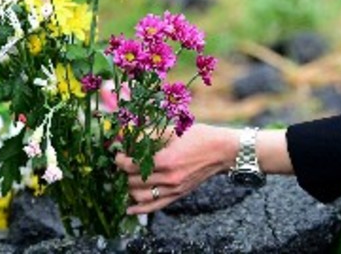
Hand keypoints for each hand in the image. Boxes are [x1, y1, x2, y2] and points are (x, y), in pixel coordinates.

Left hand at [117, 124, 237, 214]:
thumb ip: (150, 134)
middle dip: (124, 173)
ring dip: (129, 189)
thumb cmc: (200, 136)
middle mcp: (169, 178)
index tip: (118, 155)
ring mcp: (174, 189)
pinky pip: (155, 207)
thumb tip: (129, 134)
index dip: (121, 161)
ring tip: (127, 179)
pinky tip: (129, 208)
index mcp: (167, 160)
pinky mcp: (178, 195)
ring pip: (141, 196)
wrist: (222, 151)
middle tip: (123, 165)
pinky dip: (140, 209)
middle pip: (135, 181)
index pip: (133, 166)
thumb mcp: (174, 130)